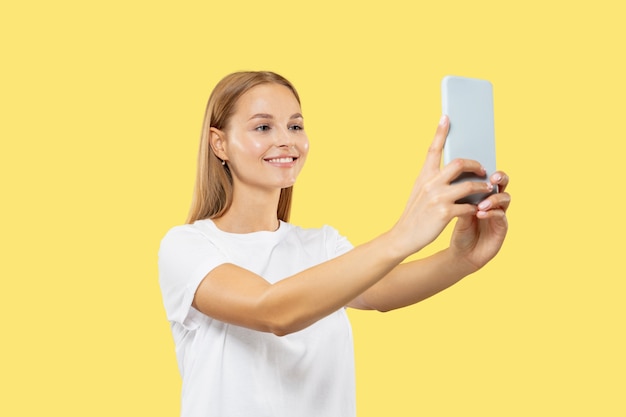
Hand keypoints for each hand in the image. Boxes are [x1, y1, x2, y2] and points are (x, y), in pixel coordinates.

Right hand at [390, 115, 495, 256]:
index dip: (440, 132)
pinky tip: (478, 209)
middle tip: (483, 170)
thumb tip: (454, 172)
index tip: (447, 117)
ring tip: (488, 189)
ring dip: (482, 187)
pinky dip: (476, 207)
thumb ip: (433, 180)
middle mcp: (430, 183)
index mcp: (424, 176)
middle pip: (460, 164)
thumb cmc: (415, 214)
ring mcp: (438, 198)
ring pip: (469, 185)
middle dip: (477, 165)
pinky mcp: (444, 213)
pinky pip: (468, 206)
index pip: (433, 149)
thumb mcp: (419, 192)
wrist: (403, 236)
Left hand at [449, 171, 510, 272]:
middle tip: (493, 178)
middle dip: (500, 178)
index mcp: (482, 194)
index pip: (488, 176)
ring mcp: (499, 213)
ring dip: (494, 198)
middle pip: (503, 184)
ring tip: (481, 204)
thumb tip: (458, 180)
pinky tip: (480, 213)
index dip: (488, 169)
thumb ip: (461, 197)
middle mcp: (494, 201)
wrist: (462, 254)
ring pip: (505, 198)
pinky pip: (501, 215)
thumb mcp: (457, 212)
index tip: (481, 164)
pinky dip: (491, 212)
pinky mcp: (502, 227)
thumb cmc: (459, 230)